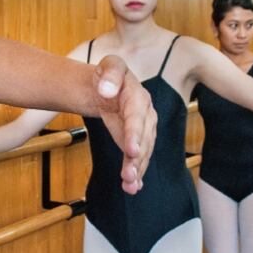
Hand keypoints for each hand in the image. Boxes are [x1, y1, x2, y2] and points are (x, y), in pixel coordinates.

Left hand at [93, 55, 156, 193]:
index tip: (131, 150)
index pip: (136, 117)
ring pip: (143, 152)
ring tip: (129, 186)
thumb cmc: (109, 74)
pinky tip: (133, 187)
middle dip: (137, 158)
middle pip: (143, 139)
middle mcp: (146, 115)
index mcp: (138, 97)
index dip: (134, 134)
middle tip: (128, 176)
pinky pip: (139, 157)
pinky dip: (137, 172)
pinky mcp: (139, 140)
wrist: (110, 86)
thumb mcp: (110, 65)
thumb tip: (106, 90)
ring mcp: (144, 129)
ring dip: (137, 170)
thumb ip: (109, 74)